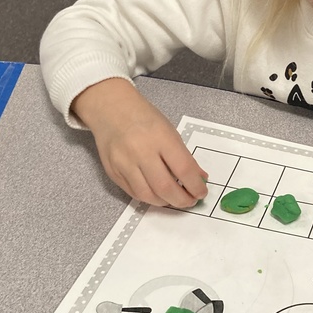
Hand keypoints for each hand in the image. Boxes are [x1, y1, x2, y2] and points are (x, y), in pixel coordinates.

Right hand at [72, 79, 207, 207]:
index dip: (196, 186)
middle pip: (165, 187)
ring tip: (174, 199)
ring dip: (165, 202)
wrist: (111, 109)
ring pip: (148, 195)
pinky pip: (133, 193)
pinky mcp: (113, 172)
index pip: (183, 169)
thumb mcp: (170, 131)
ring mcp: (124, 163)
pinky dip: (149, 198)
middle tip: (190, 201)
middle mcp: (141, 152)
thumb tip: (200, 178)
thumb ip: (185, 157)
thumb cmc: (145, 118)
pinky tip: (158, 194)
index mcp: (161, 138)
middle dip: (182, 200)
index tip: (201, 193)